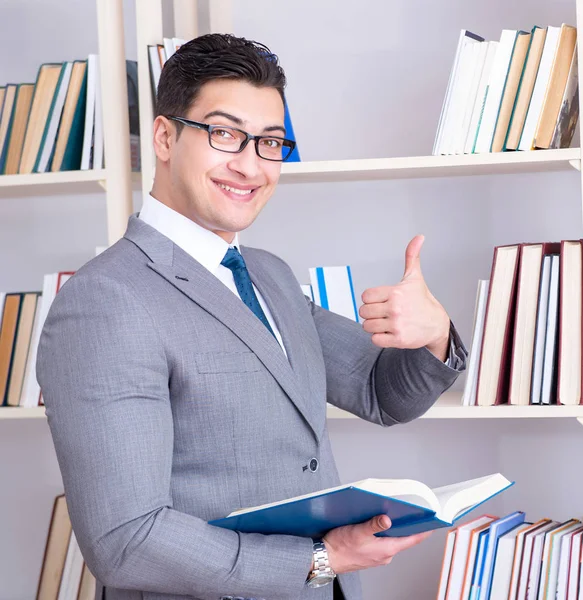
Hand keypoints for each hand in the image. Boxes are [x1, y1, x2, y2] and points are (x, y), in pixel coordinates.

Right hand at [323, 515, 431, 573]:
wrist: (325, 557)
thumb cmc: (340, 547)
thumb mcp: (358, 532)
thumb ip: (374, 525)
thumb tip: (387, 519)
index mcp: (386, 550)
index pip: (411, 540)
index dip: (423, 530)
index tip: (433, 522)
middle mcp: (384, 554)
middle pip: (402, 537)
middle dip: (405, 524)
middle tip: (410, 511)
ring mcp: (377, 555)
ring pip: (390, 539)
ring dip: (391, 527)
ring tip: (389, 513)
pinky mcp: (369, 553)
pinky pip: (381, 541)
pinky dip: (381, 532)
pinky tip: (373, 523)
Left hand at [359, 235, 449, 360]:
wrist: (437, 324)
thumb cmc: (422, 301)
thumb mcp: (415, 278)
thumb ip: (412, 257)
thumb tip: (419, 237)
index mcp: (396, 292)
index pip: (365, 296)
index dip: (370, 299)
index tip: (380, 300)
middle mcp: (395, 308)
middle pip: (364, 311)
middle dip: (371, 313)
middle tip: (383, 313)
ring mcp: (397, 325)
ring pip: (367, 326)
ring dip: (373, 326)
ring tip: (386, 322)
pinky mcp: (398, 339)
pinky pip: (374, 339)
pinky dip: (379, 337)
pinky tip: (389, 332)